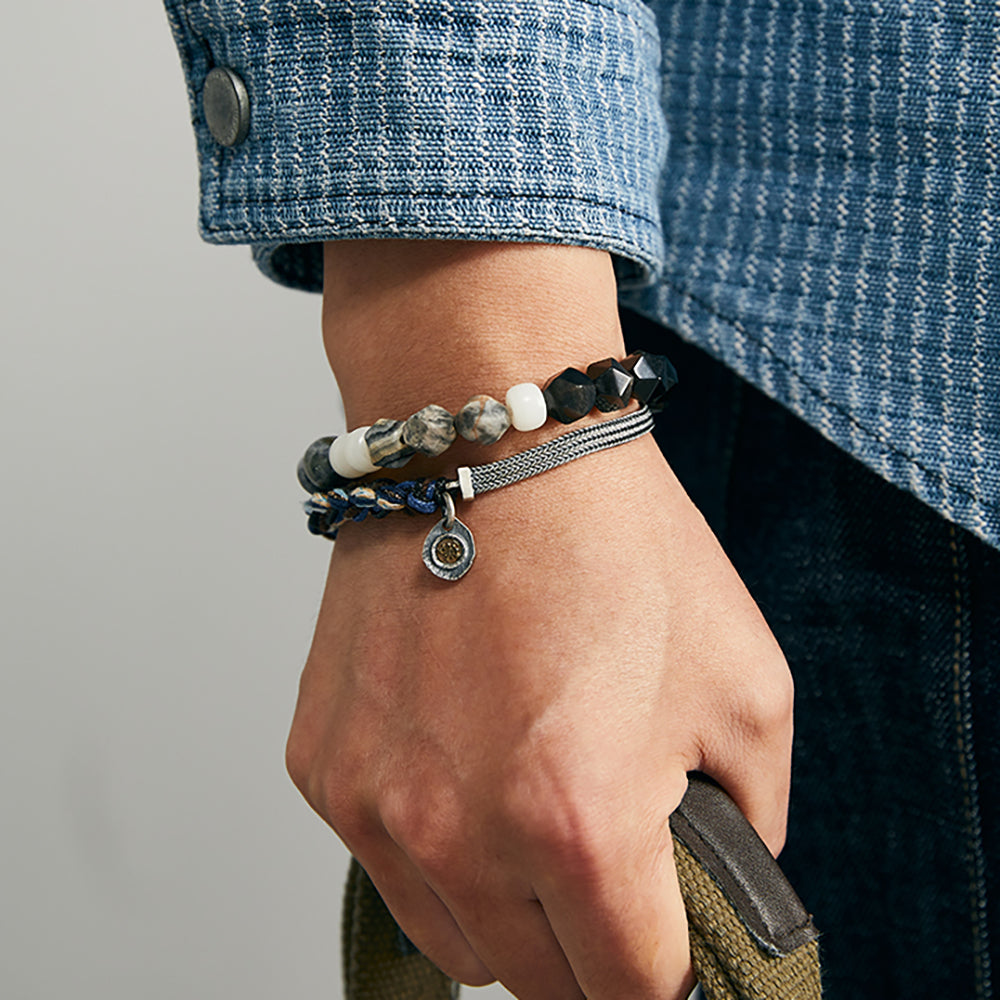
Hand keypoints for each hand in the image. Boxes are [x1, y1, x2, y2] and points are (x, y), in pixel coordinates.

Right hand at [285, 241, 792, 999]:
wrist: (492, 446)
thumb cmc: (613, 543)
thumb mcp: (745, 686)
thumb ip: (745, 825)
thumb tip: (711, 891)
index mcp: (576, 818)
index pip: (629, 991)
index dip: (665, 982)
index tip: (667, 952)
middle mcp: (456, 829)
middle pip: (537, 984)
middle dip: (588, 948)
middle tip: (608, 869)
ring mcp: (373, 802)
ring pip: (453, 941)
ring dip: (505, 913)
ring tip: (532, 816)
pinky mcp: (324, 767)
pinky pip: (387, 862)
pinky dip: (435, 845)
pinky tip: (465, 764)